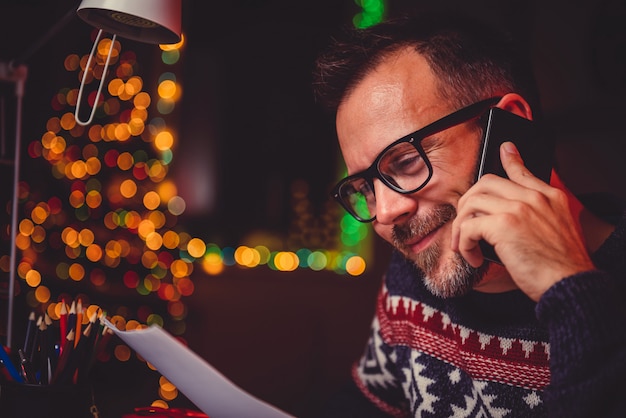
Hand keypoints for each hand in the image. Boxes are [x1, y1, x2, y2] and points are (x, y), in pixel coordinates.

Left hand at [451, 141, 594, 300]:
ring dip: (461, 226)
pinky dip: (464, 244)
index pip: (524, 171)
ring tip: (465, 246)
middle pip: (485, 183)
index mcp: (551, 197)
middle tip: (464, 226)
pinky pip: (468, 226)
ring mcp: (518, 208)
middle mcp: (534, 198)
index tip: (504, 148)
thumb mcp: (560, 231)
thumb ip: (540, 216)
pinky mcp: (503, 225)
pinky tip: (474, 258)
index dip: (510, 159)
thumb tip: (508, 219)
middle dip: (467, 204)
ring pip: (471, 202)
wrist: (570, 284)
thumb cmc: (562, 267)